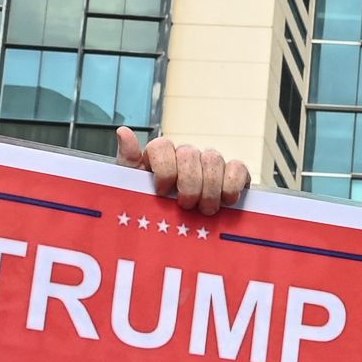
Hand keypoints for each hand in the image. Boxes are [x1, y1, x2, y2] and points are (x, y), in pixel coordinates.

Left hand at [116, 127, 249, 215]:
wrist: (178, 230)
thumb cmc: (154, 209)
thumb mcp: (133, 188)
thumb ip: (128, 160)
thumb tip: (123, 131)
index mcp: (161, 156)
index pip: (163, 146)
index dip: (164, 169)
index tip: (163, 192)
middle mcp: (186, 155)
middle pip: (189, 154)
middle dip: (189, 184)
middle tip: (186, 206)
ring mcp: (210, 163)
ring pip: (213, 160)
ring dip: (210, 189)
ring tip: (205, 210)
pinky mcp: (233, 174)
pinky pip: (238, 167)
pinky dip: (232, 184)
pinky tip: (227, 200)